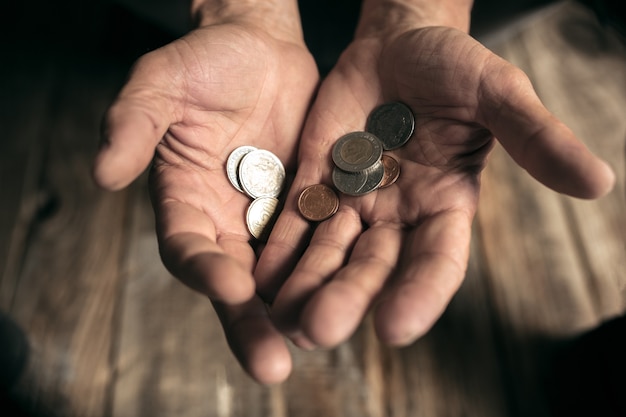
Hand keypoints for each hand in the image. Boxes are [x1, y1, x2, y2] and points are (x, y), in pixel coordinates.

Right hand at [93, 20, 318, 382]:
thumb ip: (134, 122)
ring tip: (318, 339)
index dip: (204, 269)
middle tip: (271, 365)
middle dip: (250, 323)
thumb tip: (103, 172)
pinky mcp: (309, 203)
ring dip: (298, 309)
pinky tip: (351, 296)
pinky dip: (333, 270)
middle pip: (234, 281)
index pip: (187, 246)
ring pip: (281, 274)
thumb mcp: (162, 82)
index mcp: (184, 200)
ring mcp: (269, 216)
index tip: (230, 287)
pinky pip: (321, 242)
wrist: (261, 48)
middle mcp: (226, 220)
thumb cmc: (205, 61)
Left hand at [258, 26, 614, 348]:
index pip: (437, 260)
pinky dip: (280, 248)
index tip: (396, 328)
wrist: (399, 44)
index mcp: (448, 204)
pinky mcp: (317, 181)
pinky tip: (258, 277)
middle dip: (348, 296)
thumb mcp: (498, 93)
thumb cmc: (454, 67)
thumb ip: (537, 137)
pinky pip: (297, 221)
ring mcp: (355, 200)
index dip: (420, 294)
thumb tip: (598, 181)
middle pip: (374, 266)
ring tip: (280, 319)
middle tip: (320, 330)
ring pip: (330, 252)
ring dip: (306, 284)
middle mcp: (399, 214)